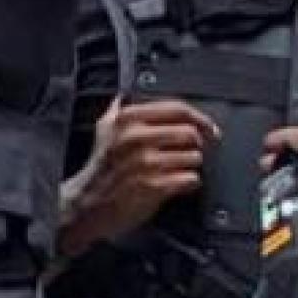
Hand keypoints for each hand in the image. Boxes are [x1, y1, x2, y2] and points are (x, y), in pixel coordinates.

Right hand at [72, 99, 218, 241]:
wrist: (88, 204)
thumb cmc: (100, 169)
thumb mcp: (104, 129)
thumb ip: (120, 107)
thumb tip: (133, 92)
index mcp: (127, 119)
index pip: (178, 108)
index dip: (200, 118)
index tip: (209, 128)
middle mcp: (136, 137)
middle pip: (190, 133)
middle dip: (196, 145)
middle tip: (191, 152)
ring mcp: (145, 163)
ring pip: (193, 157)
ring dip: (191, 166)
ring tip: (178, 170)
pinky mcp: (154, 186)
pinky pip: (190, 179)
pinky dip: (189, 182)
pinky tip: (178, 183)